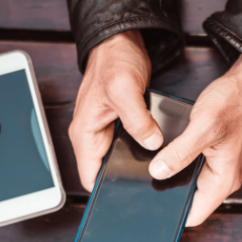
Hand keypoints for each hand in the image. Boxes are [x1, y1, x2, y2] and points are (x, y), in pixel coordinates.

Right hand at [69, 30, 162, 189]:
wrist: (120, 40)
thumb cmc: (114, 60)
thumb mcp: (125, 90)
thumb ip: (138, 120)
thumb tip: (152, 144)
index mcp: (84, 132)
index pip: (88, 177)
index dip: (104, 192)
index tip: (126, 201)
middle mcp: (92, 135)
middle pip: (105, 172)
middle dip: (124, 181)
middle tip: (149, 189)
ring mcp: (106, 131)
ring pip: (118, 160)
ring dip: (135, 166)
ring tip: (157, 175)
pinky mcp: (120, 125)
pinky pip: (128, 147)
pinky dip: (141, 152)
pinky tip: (158, 155)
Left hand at [148, 56, 241, 225]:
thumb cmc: (235, 102)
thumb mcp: (203, 126)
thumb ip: (179, 152)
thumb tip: (157, 172)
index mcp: (223, 179)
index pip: (195, 215)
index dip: (174, 215)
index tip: (153, 208)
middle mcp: (224, 178)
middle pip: (191, 200)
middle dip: (170, 195)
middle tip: (148, 183)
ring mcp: (221, 167)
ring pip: (191, 183)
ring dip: (175, 177)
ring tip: (157, 166)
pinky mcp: (217, 156)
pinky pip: (195, 168)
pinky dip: (181, 162)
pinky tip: (169, 152)